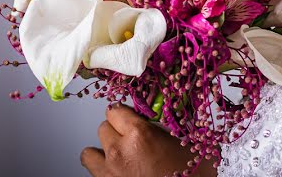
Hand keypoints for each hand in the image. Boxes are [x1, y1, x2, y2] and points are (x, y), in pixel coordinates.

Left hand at [80, 104, 215, 176]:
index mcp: (140, 135)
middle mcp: (120, 152)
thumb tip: (168, 114)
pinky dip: (100, 168)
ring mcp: (109, 172)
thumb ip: (173, 125)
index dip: (125, 114)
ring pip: (90, 152)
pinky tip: (115, 170)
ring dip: (103, 151)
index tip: (132, 118)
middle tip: (131, 138)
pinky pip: (92, 171)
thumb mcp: (189, 143)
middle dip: (116, 131)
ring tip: (119, 155)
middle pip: (103, 128)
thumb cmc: (192, 176)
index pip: (115, 111)